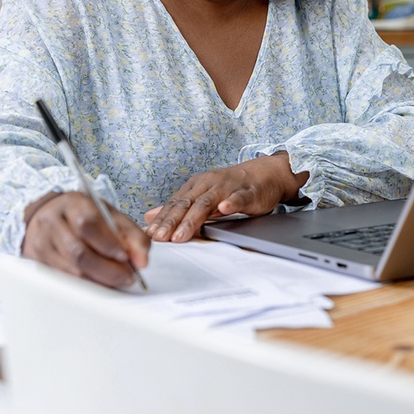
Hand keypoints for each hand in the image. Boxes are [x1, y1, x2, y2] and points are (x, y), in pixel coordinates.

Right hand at [21, 191, 149, 288]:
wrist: (49, 214)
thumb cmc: (84, 214)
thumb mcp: (110, 215)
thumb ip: (132, 235)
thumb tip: (143, 261)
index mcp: (71, 203)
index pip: (87, 225)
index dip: (108, 244)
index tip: (126, 257)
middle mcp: (51, 222)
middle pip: (78, 253)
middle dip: (107, 270)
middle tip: (128, 277)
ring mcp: (41, 243)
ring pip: (71, 271)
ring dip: (99, 280)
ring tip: (117, 280)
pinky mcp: (37, 262)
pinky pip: (64, 280)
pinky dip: (86, 285)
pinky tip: (99, 283)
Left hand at [143, 153, 307, 242]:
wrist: (264, 174)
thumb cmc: (231, 188)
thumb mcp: (201, 195)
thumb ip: (178, 207)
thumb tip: (150, 216)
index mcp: (195, 186)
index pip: (174, 204)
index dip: (161, 219)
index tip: (149, 235)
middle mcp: (208, 184)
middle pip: (186, 204)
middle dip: (171, 222)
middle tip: (160, 238)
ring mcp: (227, 187)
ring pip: (207, 203)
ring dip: (193, 219)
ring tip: (181, 235)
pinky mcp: (247, 192)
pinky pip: (238, 197)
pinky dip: (231, 203)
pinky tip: (225, 209)